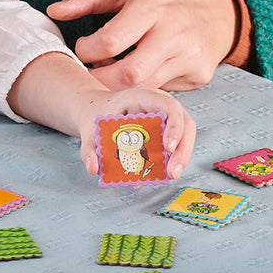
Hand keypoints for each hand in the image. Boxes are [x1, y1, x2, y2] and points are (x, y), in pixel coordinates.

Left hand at [48, 0, 236, 91]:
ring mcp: (190, 56)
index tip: (84, 48)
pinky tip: (138, 75)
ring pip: (144, 88)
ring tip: (112, 71)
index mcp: (152, 4)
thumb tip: (53, 11)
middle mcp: (175, 31)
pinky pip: (162, 92)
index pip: (111, 40)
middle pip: (128, 74)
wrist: (217, 10)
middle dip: (101, 79)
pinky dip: (143, 89)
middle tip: (93, 71)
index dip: (88, 51)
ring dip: (120, 87)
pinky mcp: (199, 75)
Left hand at [76, 86, 196, 179]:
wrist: (99, 111)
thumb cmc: (98, 116)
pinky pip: (175, 144)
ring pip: (183, 135)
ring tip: (169, 176)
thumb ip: (88, 150)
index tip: (167, 148)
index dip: (174, 127)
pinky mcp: (165, 129)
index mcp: (142, 96)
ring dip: (180, 157)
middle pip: (184, 123)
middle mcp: (159, 104)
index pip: (169, 106)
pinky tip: (159, 174)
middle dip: (182, 150)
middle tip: (172, 173)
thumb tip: (93, 168)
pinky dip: (170, 159)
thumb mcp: (90, 132)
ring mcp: (165, 116)